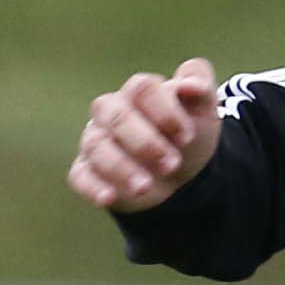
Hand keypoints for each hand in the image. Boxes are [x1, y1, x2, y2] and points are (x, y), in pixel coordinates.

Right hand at [65, 59, 225, 212]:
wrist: (182, 174)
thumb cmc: (188, 134)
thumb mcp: (204, 111)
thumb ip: (201, 87)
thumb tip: (189, 86)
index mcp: (139, 91)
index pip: (142, 89)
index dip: (165, 112)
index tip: (187, 137)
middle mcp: (111, 111)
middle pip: (117, 115)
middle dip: (145, 142)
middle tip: (172, 165)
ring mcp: (97, 140)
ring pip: (96, 145)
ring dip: (121, 167)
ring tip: (146, 187)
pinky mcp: (88, 170)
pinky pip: (81, 175)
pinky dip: (93, 187)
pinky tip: (109, 198)